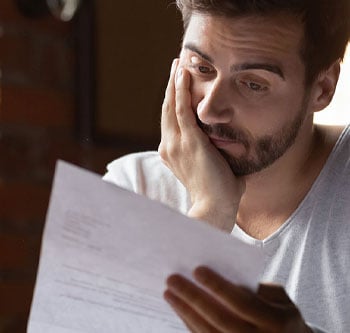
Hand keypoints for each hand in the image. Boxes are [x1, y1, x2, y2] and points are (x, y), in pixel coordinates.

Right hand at [158, 59, 244, 231]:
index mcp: (173, 153)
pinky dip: (180, 90)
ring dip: (174, 83)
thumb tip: (231, 147)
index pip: (170, 122)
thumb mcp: (212, 169)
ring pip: (171, 106)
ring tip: (178, 64)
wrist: (215, 208)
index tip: (177, 87)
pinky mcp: (188, 140)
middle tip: (176, 67)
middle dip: (171, 87)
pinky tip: (182, 74)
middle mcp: (169, 146)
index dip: (172, 102)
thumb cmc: (218, 192)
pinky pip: (181, 109)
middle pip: (167, 110)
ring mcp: (176, 143)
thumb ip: (216, 155)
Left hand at [164, 266, 311, 332]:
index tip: (197, 270)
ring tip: (169, 293)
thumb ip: (258, 288)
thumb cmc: (282, 315)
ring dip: (185, 312)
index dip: (218, 286)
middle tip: (172, 279)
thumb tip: (223, 276)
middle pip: (220, 318)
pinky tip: (180, 311)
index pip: (241, 302)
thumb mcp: (280, 299)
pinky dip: (191, 326)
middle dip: (193, 298)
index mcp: (275, 322)